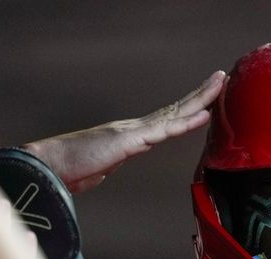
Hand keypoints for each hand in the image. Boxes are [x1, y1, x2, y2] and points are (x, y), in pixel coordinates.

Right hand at [23, 70, 225, 192]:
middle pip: (176, 109)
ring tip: (219, 84)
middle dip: (201, 94)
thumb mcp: (101, 165)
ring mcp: (133, 132)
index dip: (188, 107)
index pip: (167, 118)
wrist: (49, 166)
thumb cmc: (70, 168)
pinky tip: (203, 114)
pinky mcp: (129, 141)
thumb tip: (116, 162)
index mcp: (131, 135)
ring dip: (200, 99)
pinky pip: (164, 131)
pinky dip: (186, 122)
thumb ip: (114, 161)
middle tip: (221, 78)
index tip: (207, 99)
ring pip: (175, 113)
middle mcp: (135, 128)